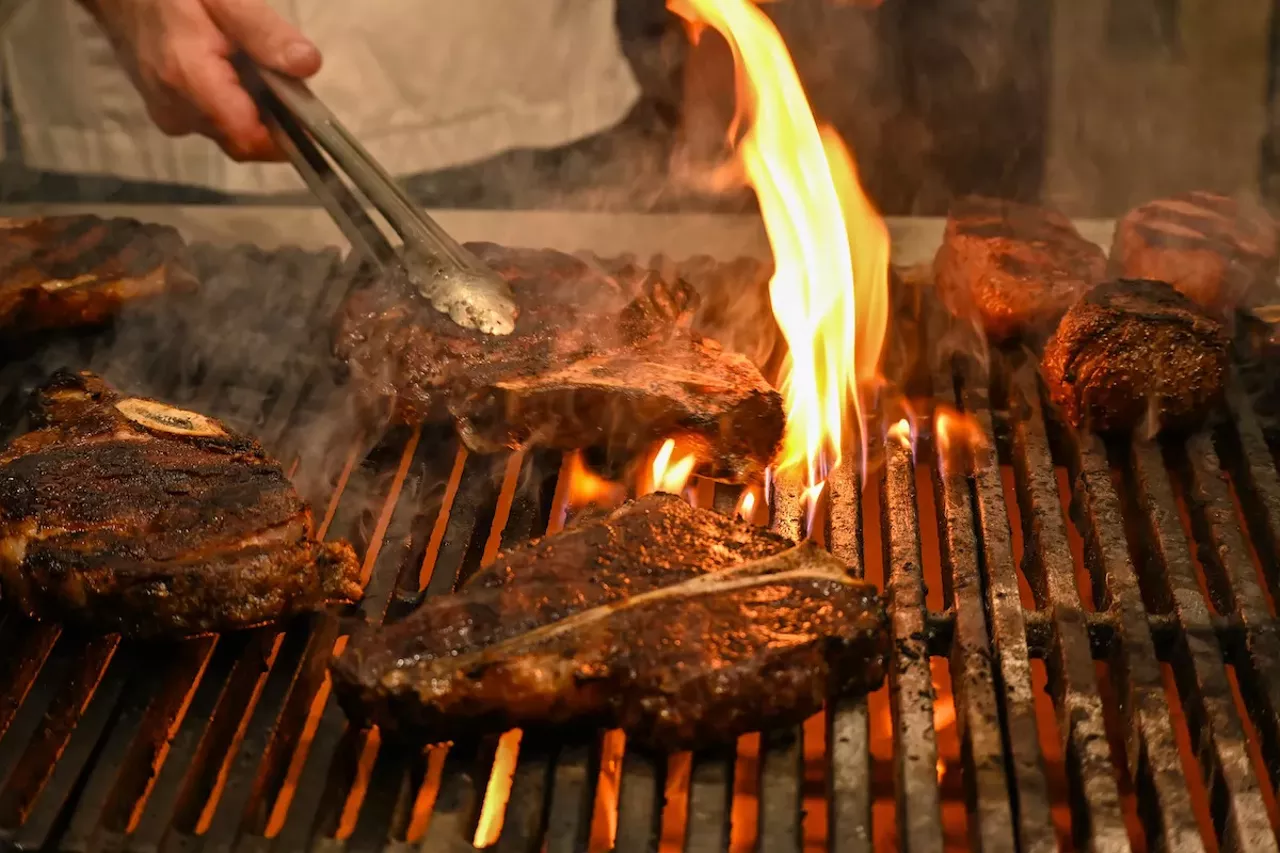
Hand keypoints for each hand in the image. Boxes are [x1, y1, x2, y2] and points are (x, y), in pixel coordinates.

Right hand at [80, 0, 321, 160]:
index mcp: (189, 81)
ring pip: (231, 132)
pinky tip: (235, 72)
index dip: (287, 137)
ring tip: (254, 67)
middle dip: (274, 118)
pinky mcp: (169, 115)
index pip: (249, 140)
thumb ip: (264, 32)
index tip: (313, 118)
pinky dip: (235, 105)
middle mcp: (177, 112)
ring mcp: (170, 117)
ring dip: (255, 110)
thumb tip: (308, 66)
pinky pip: (214, 122)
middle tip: (284, 77)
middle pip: (245, 140)